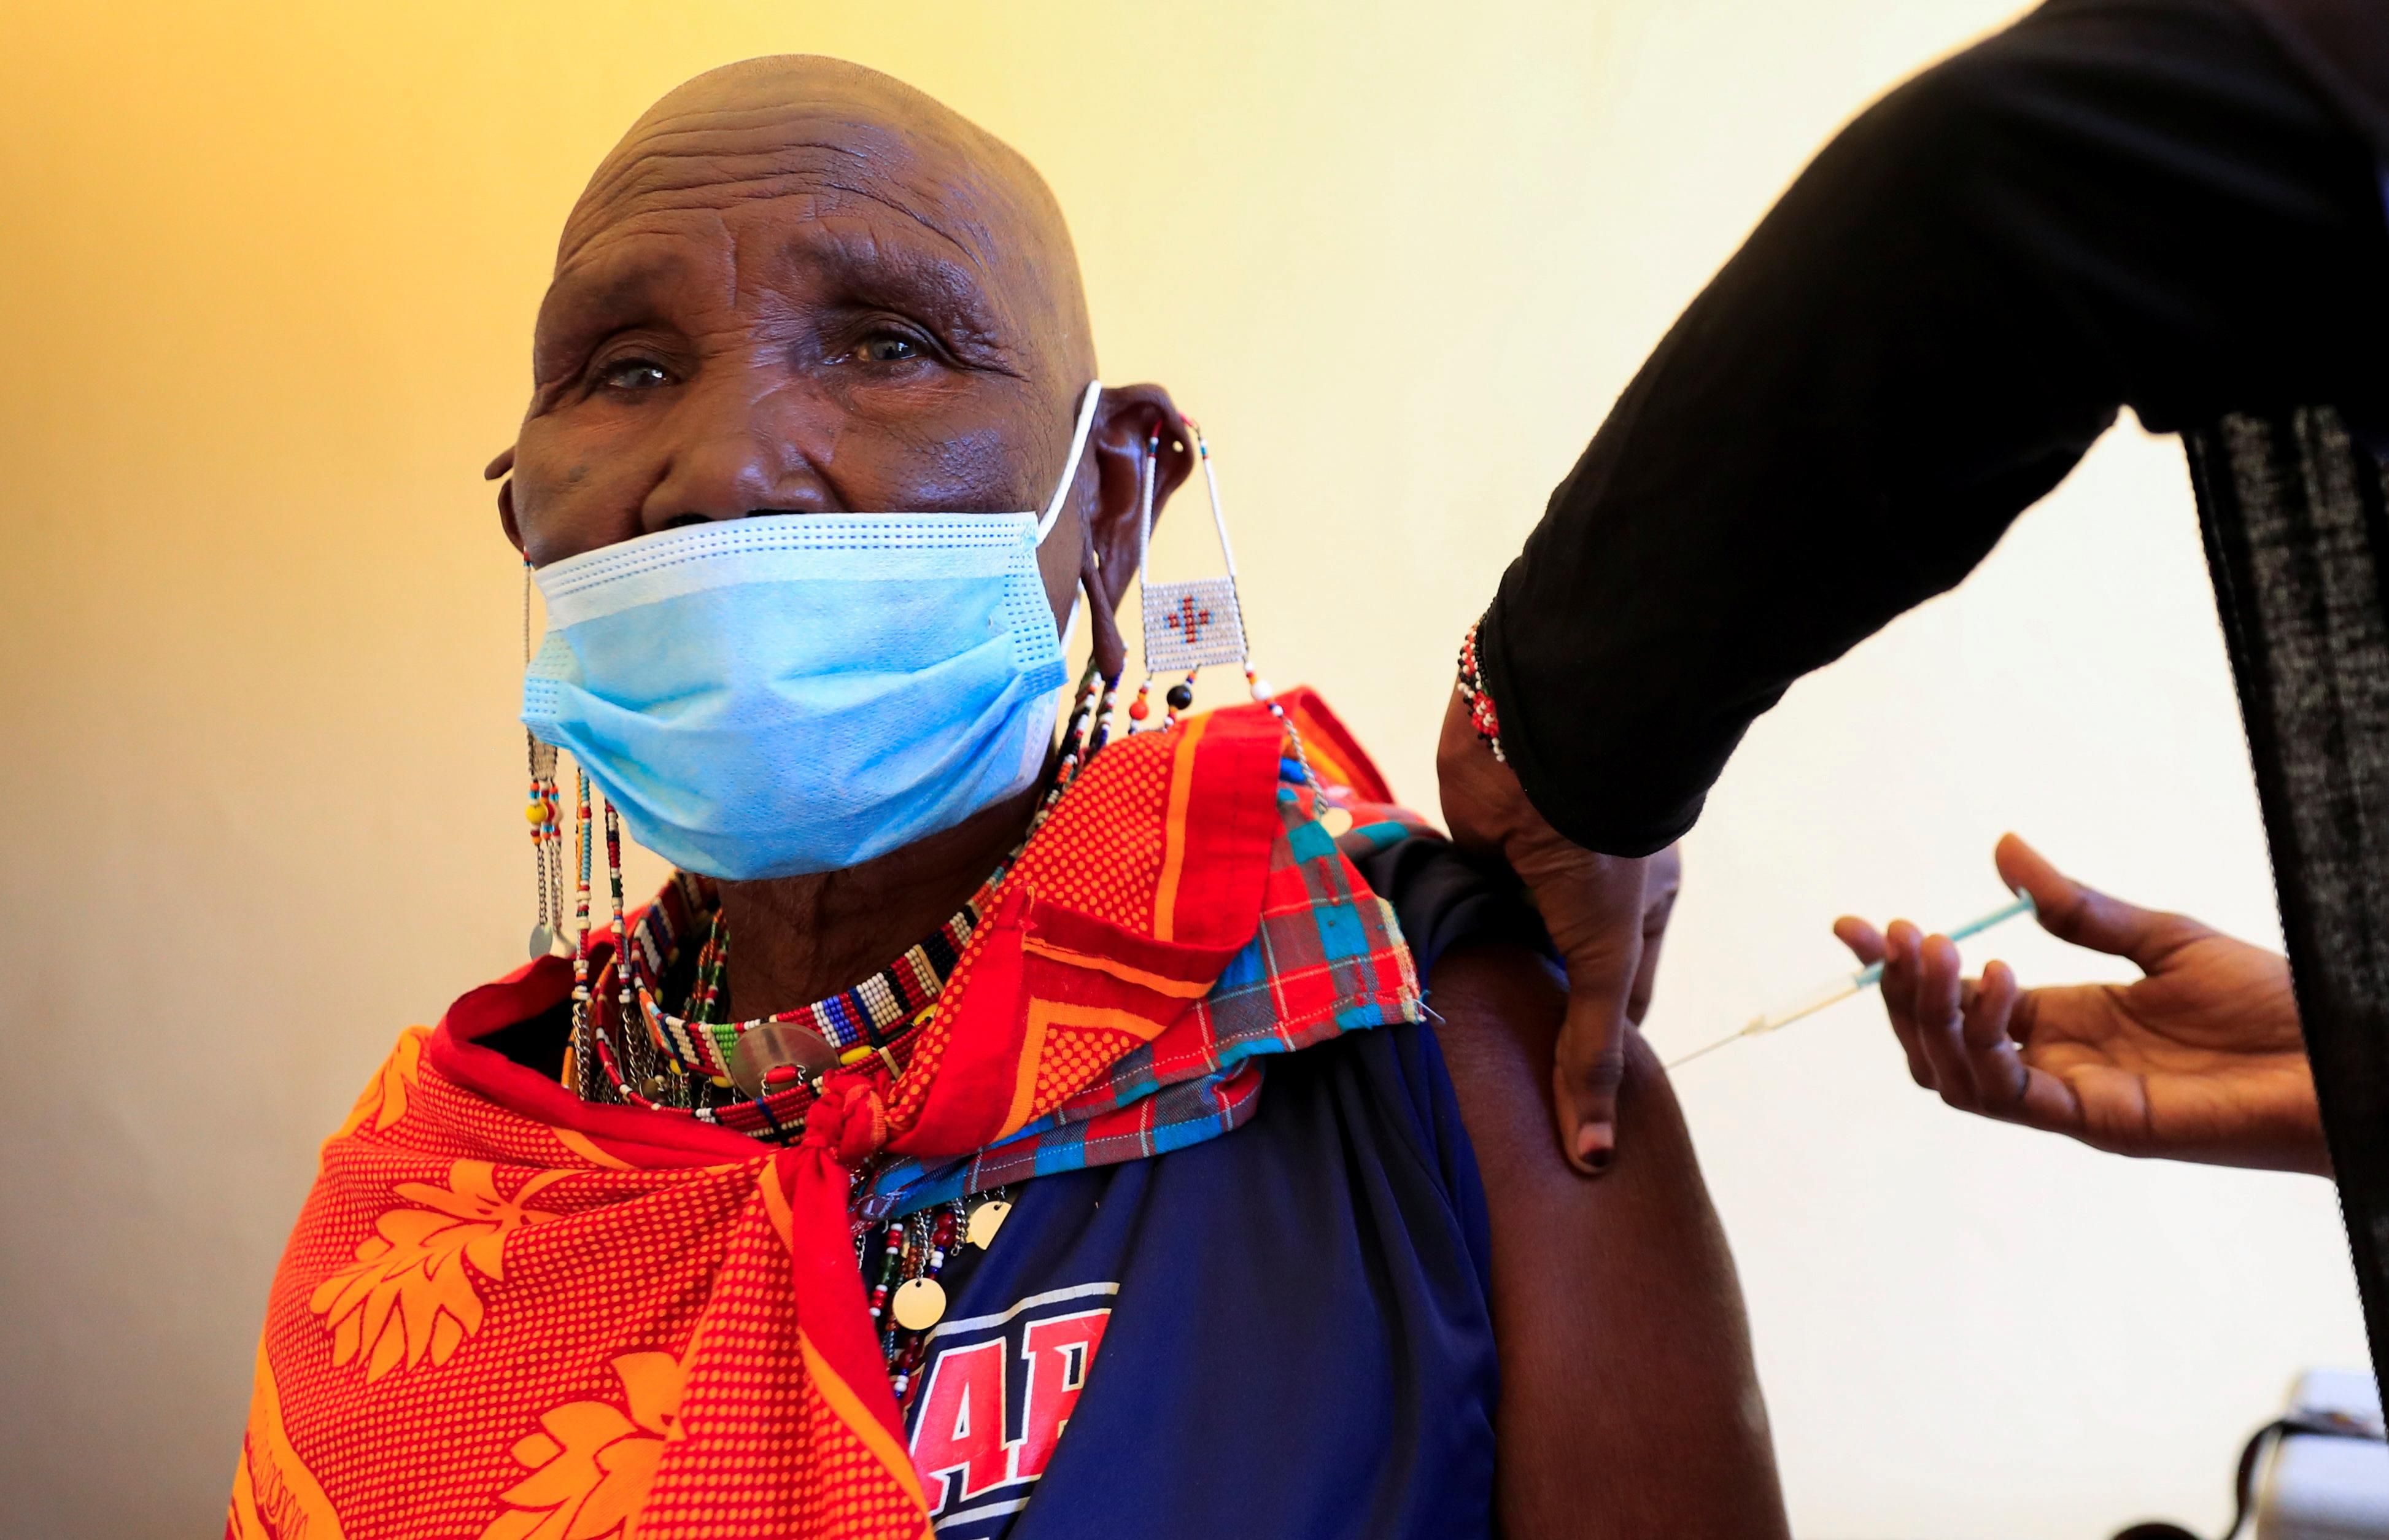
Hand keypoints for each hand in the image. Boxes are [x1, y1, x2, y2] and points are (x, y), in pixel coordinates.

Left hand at [1438, 689, 1681, 1173]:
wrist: (1542, 742)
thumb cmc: (1601, 845)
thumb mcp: (1605, 956)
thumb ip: (1591, 1049)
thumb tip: (1592, 1154)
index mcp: (1635, 907)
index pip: (1616, 996)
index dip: (1593, 1047)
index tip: (1564, 1105)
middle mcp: (1581, 888)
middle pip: (1552, 970)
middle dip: (1527, 1014)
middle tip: (1497, 1087)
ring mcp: (1527, 867)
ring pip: (1501, 938)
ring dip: (1479, 974)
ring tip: (1449, 1047)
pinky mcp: (1473, 847)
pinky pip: (1456, 901)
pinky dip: (1442, 931)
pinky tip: (1418, 978)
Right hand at [1834, 833, 2325, 1175]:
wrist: (2341, 1058)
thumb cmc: (2273, 1006)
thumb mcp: (2163, 937)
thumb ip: (2078, 907)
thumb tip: (2006, 850)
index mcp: (2063, 1021)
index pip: (1953, 999)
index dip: (1896, 970)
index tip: (1852, 926)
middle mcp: (2055, 1063)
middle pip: (1934, 1045)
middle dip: (1901, 992)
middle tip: (1902, 934)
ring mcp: (2073, 1098)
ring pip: (1955, 1076)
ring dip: (1931, 1015)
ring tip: (1939, 951)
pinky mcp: (2100, 1122)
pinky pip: (2013, 1095)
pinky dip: (1987, 1042)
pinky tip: (1997, 984)